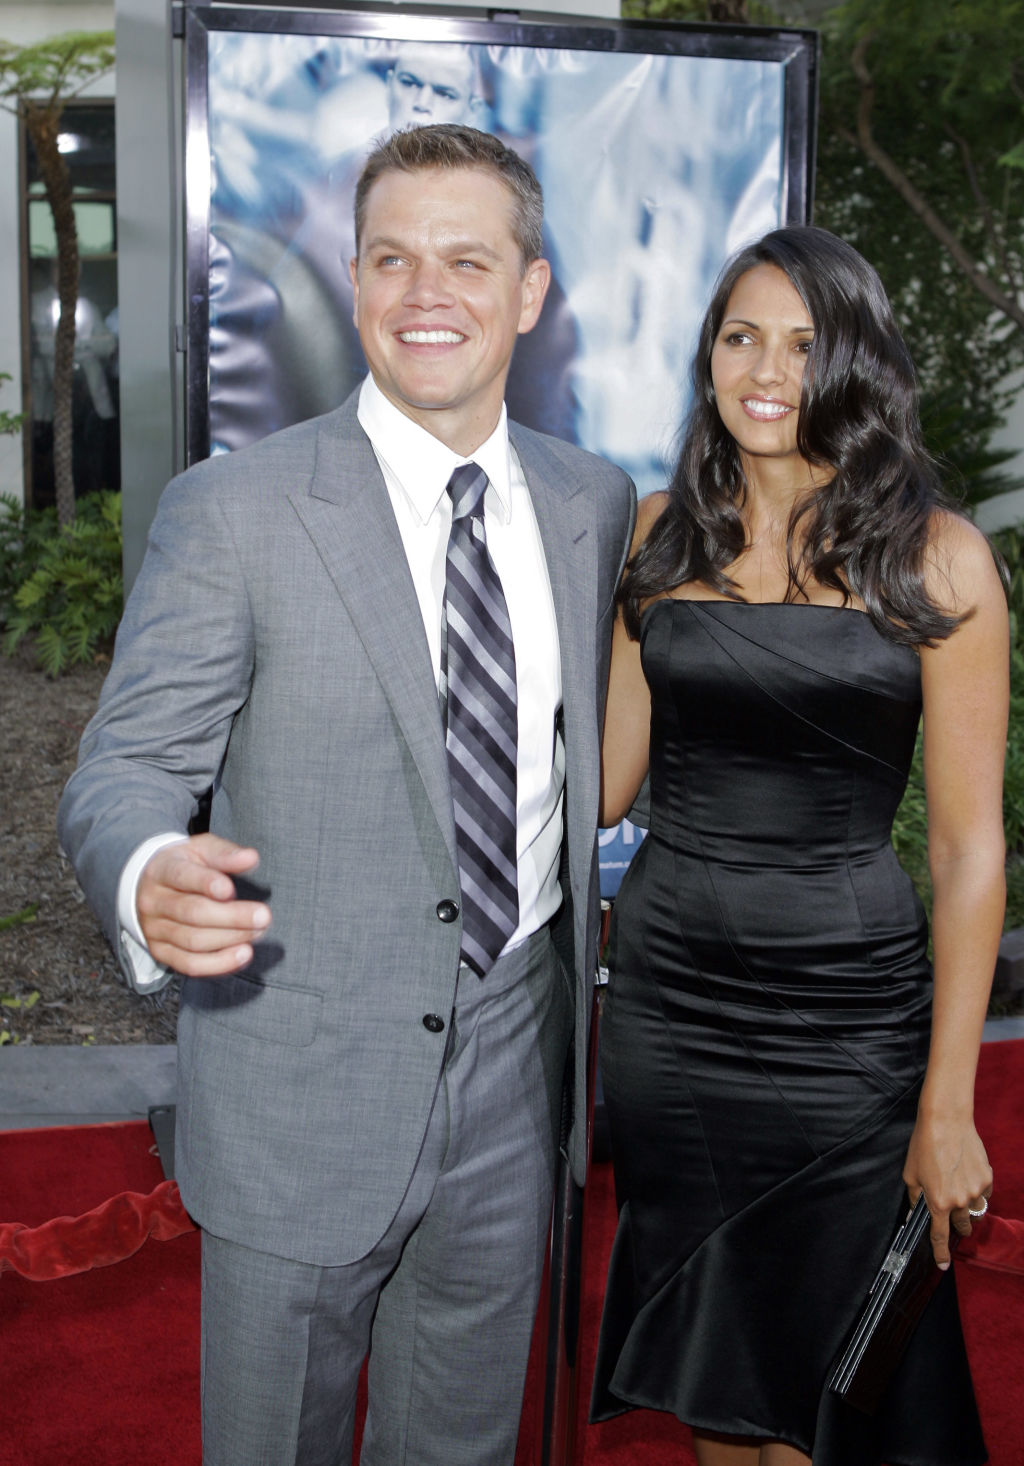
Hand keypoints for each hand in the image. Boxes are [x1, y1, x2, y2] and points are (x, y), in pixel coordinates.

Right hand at [136, 833, 269, 977]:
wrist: (149, 887)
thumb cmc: (185, 865)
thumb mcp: (201, 849)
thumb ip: (225, 854)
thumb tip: (251, 858)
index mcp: (161, 869)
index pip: (182, 876)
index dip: (206, 883)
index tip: (230, 890)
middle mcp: (153, 901)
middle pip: (192, 913)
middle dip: (232, 917)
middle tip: (263, 916)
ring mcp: (154, 929)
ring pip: (193, 941)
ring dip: (230, 939)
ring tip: (258, 932)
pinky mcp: (160, 952)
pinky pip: (190, 964)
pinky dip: (219, 963)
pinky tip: (243, 954)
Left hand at [903, 1112, 992, 1267]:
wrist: (946, 1121)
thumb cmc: (924, 1145)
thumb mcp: (910, 1173)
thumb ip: (915, 1197)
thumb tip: (916, 1213)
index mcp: (937, 1202)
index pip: (940, 1236)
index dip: (941, 1254)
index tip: (943, 1265)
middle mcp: (959, 1201)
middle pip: (961, 1226)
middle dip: (956, 1225)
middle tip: (950, 1214)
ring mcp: (975, 1191)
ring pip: (974, 1210)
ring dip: (967, 1207)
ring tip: (957, 1187)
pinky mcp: (987, 1178)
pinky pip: (983, 1193)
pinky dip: (975, 1189)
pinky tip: (965, 1173)